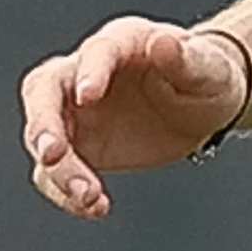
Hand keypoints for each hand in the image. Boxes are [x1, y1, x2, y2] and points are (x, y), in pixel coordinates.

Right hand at [21, 20, 248, 217]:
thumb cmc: (205, 76)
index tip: (88, 96)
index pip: (97, 51)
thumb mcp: (209, 68)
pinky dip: (64, 193)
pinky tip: (94, 208)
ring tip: (91, 196)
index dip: (90, 71)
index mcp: (121, 42)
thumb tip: (163, 42)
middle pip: (44, 90)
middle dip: (43, 123)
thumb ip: (186, 58)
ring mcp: (76, 112)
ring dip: (58, 170)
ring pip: (42, 136)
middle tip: (51, 154)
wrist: (201, 107)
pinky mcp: (78, 147)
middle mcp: (85, 73)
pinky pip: (54, 171)